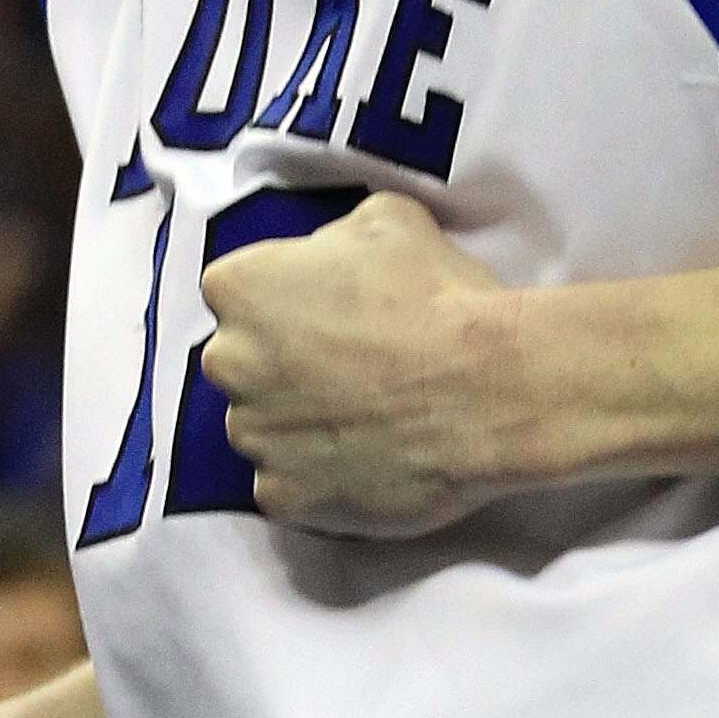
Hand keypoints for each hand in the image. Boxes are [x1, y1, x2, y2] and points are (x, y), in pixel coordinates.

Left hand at [199, 192, 517, 534]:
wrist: (489, 391)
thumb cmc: (439, 299)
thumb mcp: (388, 220)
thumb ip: (335, 239)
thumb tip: (332, 258)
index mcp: (239, 287)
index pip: (238, 292)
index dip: (285, 302)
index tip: (328, 312)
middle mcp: (229, 363)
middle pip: (242, 362)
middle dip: (283, 364)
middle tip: (351, 367)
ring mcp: (253, 436)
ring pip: (263, 427)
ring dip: (299, 423)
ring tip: (368, 417)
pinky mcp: (281, 497)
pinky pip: (287, 485)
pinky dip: (318, 477)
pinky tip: (369, 458)